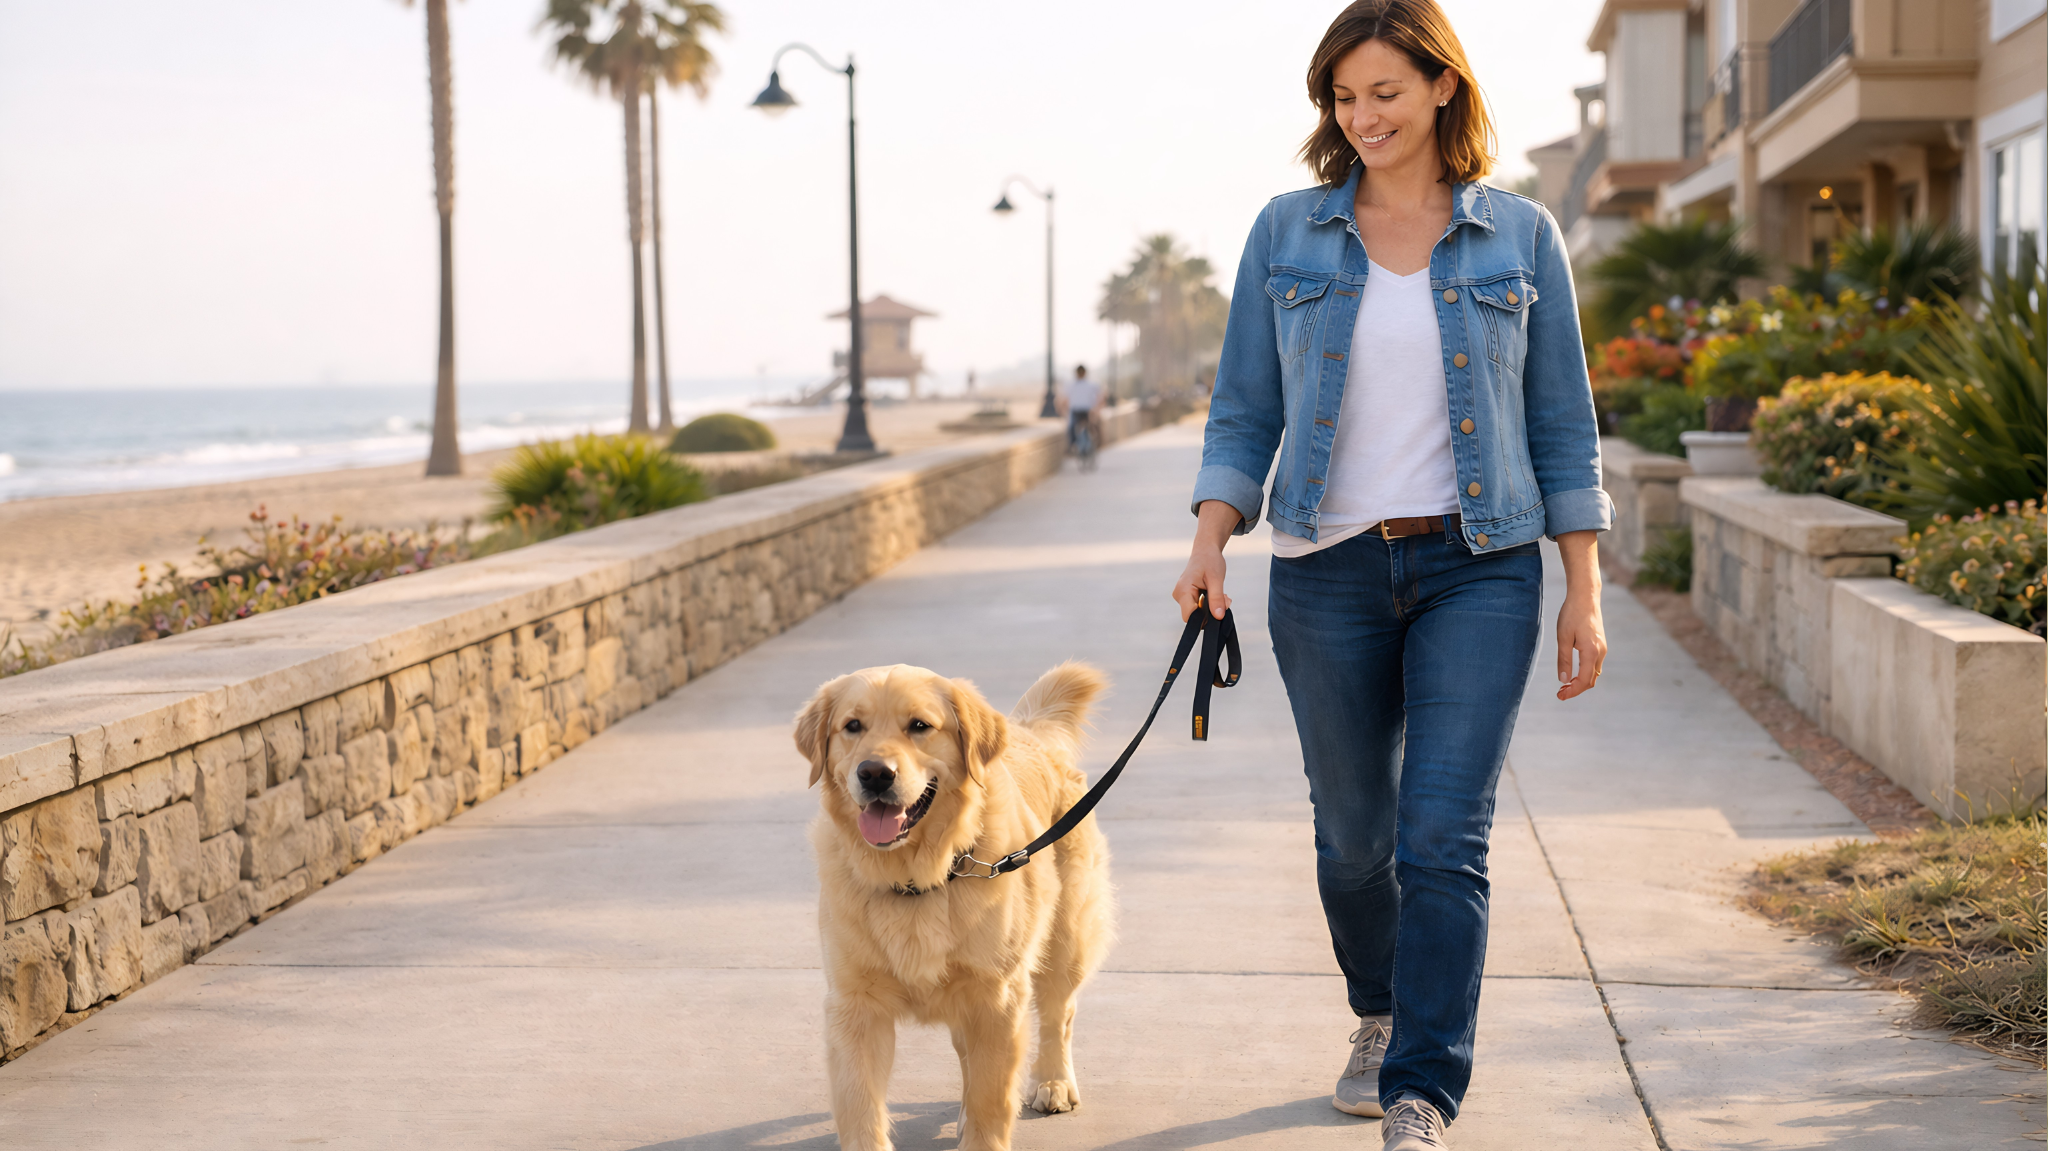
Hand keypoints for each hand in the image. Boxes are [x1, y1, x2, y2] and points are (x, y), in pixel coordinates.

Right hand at [1174, 500, 1242, 620]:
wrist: (1205, 550)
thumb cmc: (1209, 560)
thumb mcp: (1216, 579)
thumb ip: (1216, 599)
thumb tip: (1218, 616)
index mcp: (1183, 590)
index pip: (1190, 617)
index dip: (1205, 618)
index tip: (1218, 607)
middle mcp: (1179, 595)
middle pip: (1195, 616)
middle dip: (1211, 611)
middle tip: (1224, 598)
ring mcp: (1181, 595)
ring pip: (1198, 612)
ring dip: (1212, 606)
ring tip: (1220, 593)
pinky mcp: (1186, 596)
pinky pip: (1198, 606)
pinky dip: (1209, 603)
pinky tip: (1215, 593)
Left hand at [1553, 530, 1605, 700]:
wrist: (1585, 597)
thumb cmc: (1571, 615)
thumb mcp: (1563, 638)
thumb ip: (1563, 660)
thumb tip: (1563, 680)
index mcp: (1591, 652)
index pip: (1584, 680)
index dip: (1572, 691)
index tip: (1560, 696)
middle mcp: (1600, 652)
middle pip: (1591, 680)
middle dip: (1576, 689)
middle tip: (1560, 693)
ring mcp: (1602, 649)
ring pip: (1593, 674)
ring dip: (1581, 682)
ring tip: (1564, 685)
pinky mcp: (1600, 645)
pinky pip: (1594, 665)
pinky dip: (1585, 673)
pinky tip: (1573, 673)